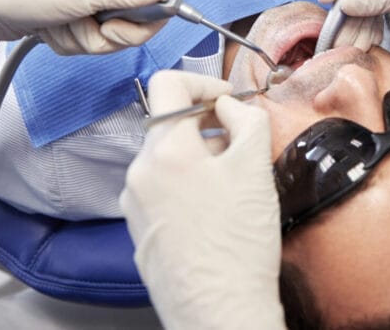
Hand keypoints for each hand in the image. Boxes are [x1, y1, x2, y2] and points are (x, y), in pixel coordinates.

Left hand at [0, 0, 175, 66]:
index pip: (157, 11)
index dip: (135, 28)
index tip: (107, 26)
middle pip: (133, 32)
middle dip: (101, 38)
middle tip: (73, 22)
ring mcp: (92, 6)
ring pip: (108, 44)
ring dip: (79, 42)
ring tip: (56, 24)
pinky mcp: (76, 21)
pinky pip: (87, 46)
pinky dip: (66, 44)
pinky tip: (48, 30)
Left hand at [120, 71, 285, 329]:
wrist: (219, 311)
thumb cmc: (239, 242)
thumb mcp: (255, 168)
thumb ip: (246, 120)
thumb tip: (231, 105)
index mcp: (163, 150)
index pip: (170, 84)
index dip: (206, 82)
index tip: (231, 101)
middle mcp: (139, 173)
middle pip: (169, 124)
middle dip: (207, 124)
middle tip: (241, 142)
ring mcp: (135, 204)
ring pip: (166, 158)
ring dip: (198, 156)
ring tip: (232, 181)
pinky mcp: (140, 231)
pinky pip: (161, 189)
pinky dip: (187, 184)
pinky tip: (215, 209)